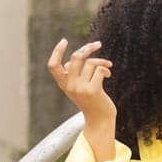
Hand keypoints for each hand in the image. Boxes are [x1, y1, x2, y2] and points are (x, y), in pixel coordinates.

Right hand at [48, 40, 116, 157]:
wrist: (100, 120)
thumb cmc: (92, 102)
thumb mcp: (79, 88)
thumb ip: (75, 73)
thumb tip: (80, 54)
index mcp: (64, 84)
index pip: (53, 66)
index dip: (57, 52)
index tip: (64, 41)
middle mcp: (70, 86)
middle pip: (76, 57)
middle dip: (88, 48)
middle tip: (98, 44)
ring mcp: (80, 88)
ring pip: (91, 63)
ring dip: (102, 62)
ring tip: (108, 66)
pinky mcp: (93, 90)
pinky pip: (100, 70)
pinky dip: (106, 69)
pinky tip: (109, 74)